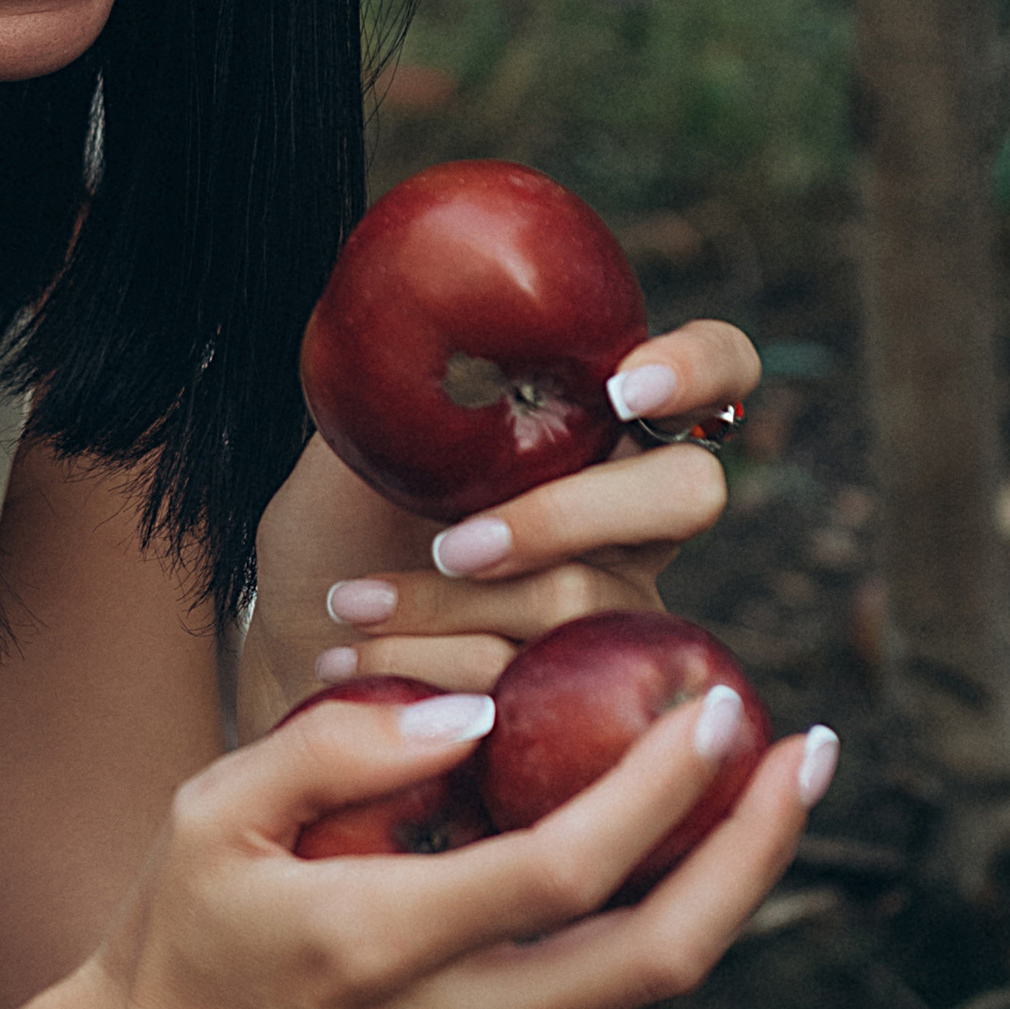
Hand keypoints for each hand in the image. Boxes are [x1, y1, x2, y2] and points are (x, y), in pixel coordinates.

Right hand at [52, 673, 829, 1008]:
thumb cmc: (164, 948)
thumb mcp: (208, 818)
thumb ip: (336, 748)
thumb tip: (474, 711)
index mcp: (379, 945)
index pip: (568, 866)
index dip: (661, 788)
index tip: (718, 711)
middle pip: (666, 954)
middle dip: (758, 853)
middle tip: (806, 755)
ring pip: (640, 984)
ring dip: (712, 887)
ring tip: (744, 789)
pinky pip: (586, 1006)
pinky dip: (634, 924)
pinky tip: (642, 854)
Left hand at [250, 319, 758, 711]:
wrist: (293, 646)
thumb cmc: (336, 529)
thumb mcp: (355, 439)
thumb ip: (401, 378)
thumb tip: (413, 306)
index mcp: (599, 432)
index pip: (716, 371)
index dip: (699, 368)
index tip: (623, 386)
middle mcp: (633, 520)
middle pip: (687, 496)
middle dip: (566, 516)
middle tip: (451, 544)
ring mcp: (618, 612)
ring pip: (589, 602)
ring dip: (452, 606)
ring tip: (353, 605)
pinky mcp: (576, 701)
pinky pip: (531, 681)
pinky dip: (430, 667)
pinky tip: (350, 660)